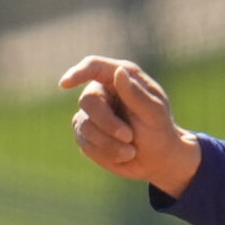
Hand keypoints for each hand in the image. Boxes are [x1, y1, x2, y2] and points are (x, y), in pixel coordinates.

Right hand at [59, 56, 201, 197]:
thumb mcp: (154, 113)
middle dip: (107, 122)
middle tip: (128, 136)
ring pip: (85, 126)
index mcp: (121, 77)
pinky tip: (123, 155)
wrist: (158, 158)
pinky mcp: (85, 134)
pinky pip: (85, 143)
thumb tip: (119, 71)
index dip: (78, 72)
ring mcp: (91, 113)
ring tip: (131, 151)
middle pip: (88, 101)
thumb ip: (136, 93)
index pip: (94, 66)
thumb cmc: (159, 131)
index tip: (65, 84)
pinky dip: (105, 153)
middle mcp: (102, 91)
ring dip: (109, 142)